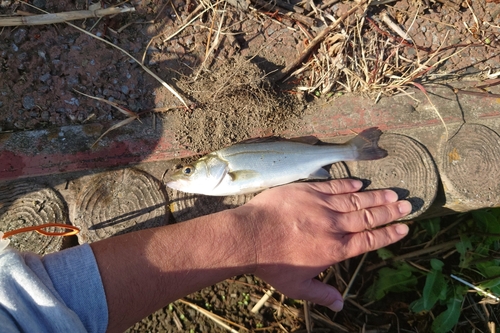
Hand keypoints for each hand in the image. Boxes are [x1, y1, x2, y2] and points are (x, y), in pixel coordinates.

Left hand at [235, 179, 410, 311]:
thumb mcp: (298, 287)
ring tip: (393, 192)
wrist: (250, 236)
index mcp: (335, 249)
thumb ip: (321, 295)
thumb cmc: (272, 264)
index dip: (388, 234)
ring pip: (355, 200)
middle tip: (408, 204)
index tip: (404, 228)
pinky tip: (360, 183)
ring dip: (376, 196)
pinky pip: (333, 186)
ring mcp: (321, 206)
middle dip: (390, 211)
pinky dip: (349, 184)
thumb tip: (340, 306)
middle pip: (368, 217)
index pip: (369, 240)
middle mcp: (333, 226)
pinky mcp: (307, 191)